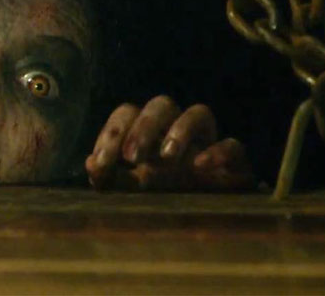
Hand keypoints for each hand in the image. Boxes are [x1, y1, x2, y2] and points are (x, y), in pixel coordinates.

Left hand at [85, 95, 252, 190]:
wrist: (207, 219)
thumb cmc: (162, 196)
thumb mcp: (130, 191)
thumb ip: (110, 178)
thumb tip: (90, 164)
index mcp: (148, 132)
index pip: (128, 113)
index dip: (112, 132)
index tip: (100, 163)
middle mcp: (176, 129)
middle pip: (162, 104)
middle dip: (144, 128)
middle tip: (132, 157)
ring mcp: (207, 141)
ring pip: (199, 113)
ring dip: (180, 130)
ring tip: (166, 157)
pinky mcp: (235, 161)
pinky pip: (233, 144)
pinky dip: (218, 152)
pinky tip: (200, 167)